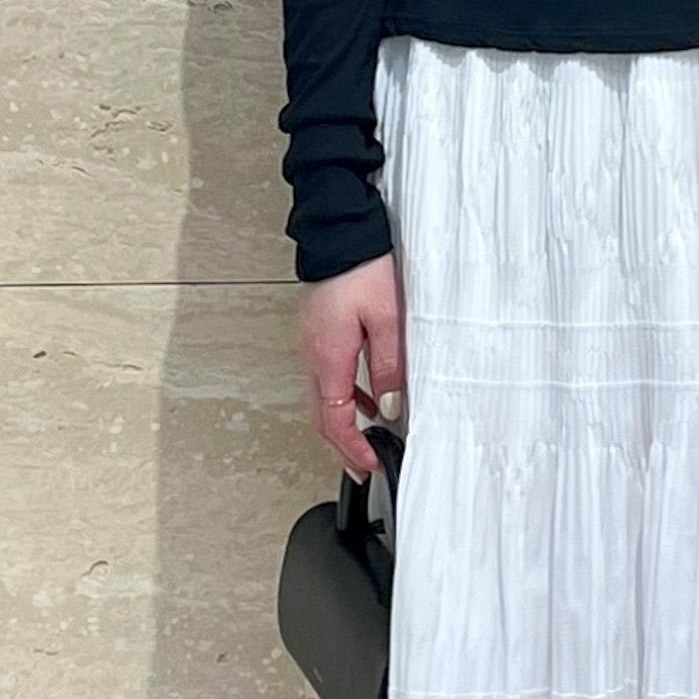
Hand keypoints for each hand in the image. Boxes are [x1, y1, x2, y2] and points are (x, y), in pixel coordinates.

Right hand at [297, 252, 405, 477]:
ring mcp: (310, 345)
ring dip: (342, 428)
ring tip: (366, 446)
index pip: (335, 420)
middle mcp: (312, 355)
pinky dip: (344, 401)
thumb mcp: (388, 319)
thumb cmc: (363, 266)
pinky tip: (365, 403)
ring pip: (322, 401)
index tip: (370, 467)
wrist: (338, 230)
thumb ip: (388, 367)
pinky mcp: (316, 334)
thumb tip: (388, 408)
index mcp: (328, 357)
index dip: (352, 450)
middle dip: (342, 449)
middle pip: (322, 418)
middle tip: (364, 469)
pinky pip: (326, 379)